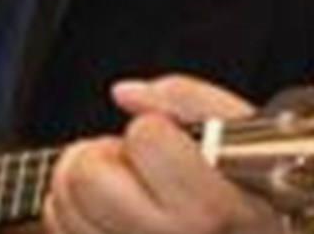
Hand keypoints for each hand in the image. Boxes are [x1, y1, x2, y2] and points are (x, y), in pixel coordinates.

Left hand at [43, 74, 287, 233]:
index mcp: (211, 208)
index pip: (144, 137)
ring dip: (84, 184)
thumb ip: (188, 100)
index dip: (155, 130)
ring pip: (62, 202)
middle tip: (133, 164)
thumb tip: (124, 94)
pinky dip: (72, 211)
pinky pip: (57, 227)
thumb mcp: (247, 137)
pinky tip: (109, 213)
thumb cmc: (255, 191)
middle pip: (86, 174)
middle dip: (103, 155)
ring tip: (125, 190)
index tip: (174, 146)